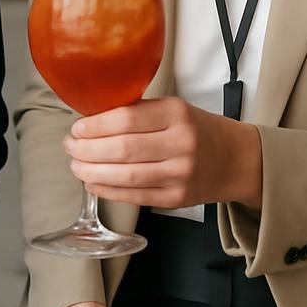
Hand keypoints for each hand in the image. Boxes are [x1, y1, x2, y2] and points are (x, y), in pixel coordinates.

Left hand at [65, 97, 261, 210]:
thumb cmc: (197, 128)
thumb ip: (139, 111)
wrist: (237, 159)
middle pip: (123, 149)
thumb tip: (93, 117)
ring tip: (76, 166)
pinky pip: (136, 197)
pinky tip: (93, 184)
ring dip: (93, 173)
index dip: (95, 126)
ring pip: (127, 176)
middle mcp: (180, 143)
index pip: (126, 119)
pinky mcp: (178, 199)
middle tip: (69, 147)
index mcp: (176, 113)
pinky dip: (109, 191)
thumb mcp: (173, 108)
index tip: (76, 128)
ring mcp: (180, 174)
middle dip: (87, 150)